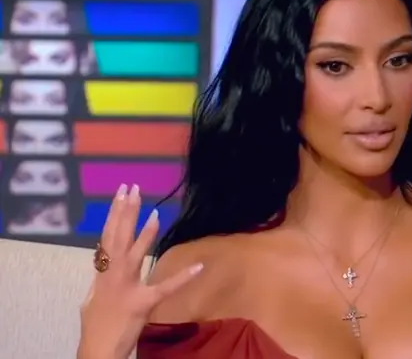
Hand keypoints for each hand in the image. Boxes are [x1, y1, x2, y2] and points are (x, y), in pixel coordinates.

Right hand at [78, 184, 202, 358]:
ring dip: (146, 233)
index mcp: (103, 273)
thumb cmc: (96, 326)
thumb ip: (100, 281)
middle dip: (125, 211)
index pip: (108, 237)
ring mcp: (127, 287)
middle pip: (119, 237)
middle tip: (132, 188)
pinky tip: (198, 267)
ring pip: (136, 254)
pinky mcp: (144, 302)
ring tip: (155, 213)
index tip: (121, 194)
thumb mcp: (93, 299)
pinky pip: (166, 288)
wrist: (98, 349)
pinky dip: (184, 278)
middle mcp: (112, 275)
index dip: (115, 214)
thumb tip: (102, 267)